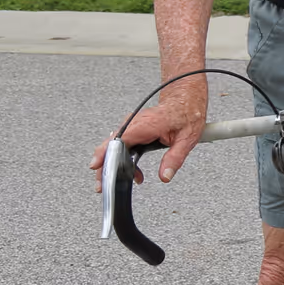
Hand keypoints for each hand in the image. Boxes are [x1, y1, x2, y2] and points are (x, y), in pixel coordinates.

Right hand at [88, 92, 206, 190]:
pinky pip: (121, 144)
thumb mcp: (186, 139)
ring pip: (114, 146)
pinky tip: (132, 170)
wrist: (186, 99)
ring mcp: (132, 125)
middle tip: (102, 185)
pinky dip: (122, 158)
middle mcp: (134, 123)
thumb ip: (174, 159)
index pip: (119, 139)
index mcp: (146, 124)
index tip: (96, 166)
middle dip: (104, 166)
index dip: (105, 153)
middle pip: (111, 145)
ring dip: (115, 164)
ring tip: (130, 178)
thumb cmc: (187, 114)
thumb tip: (165, 176)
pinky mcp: (132, 129)